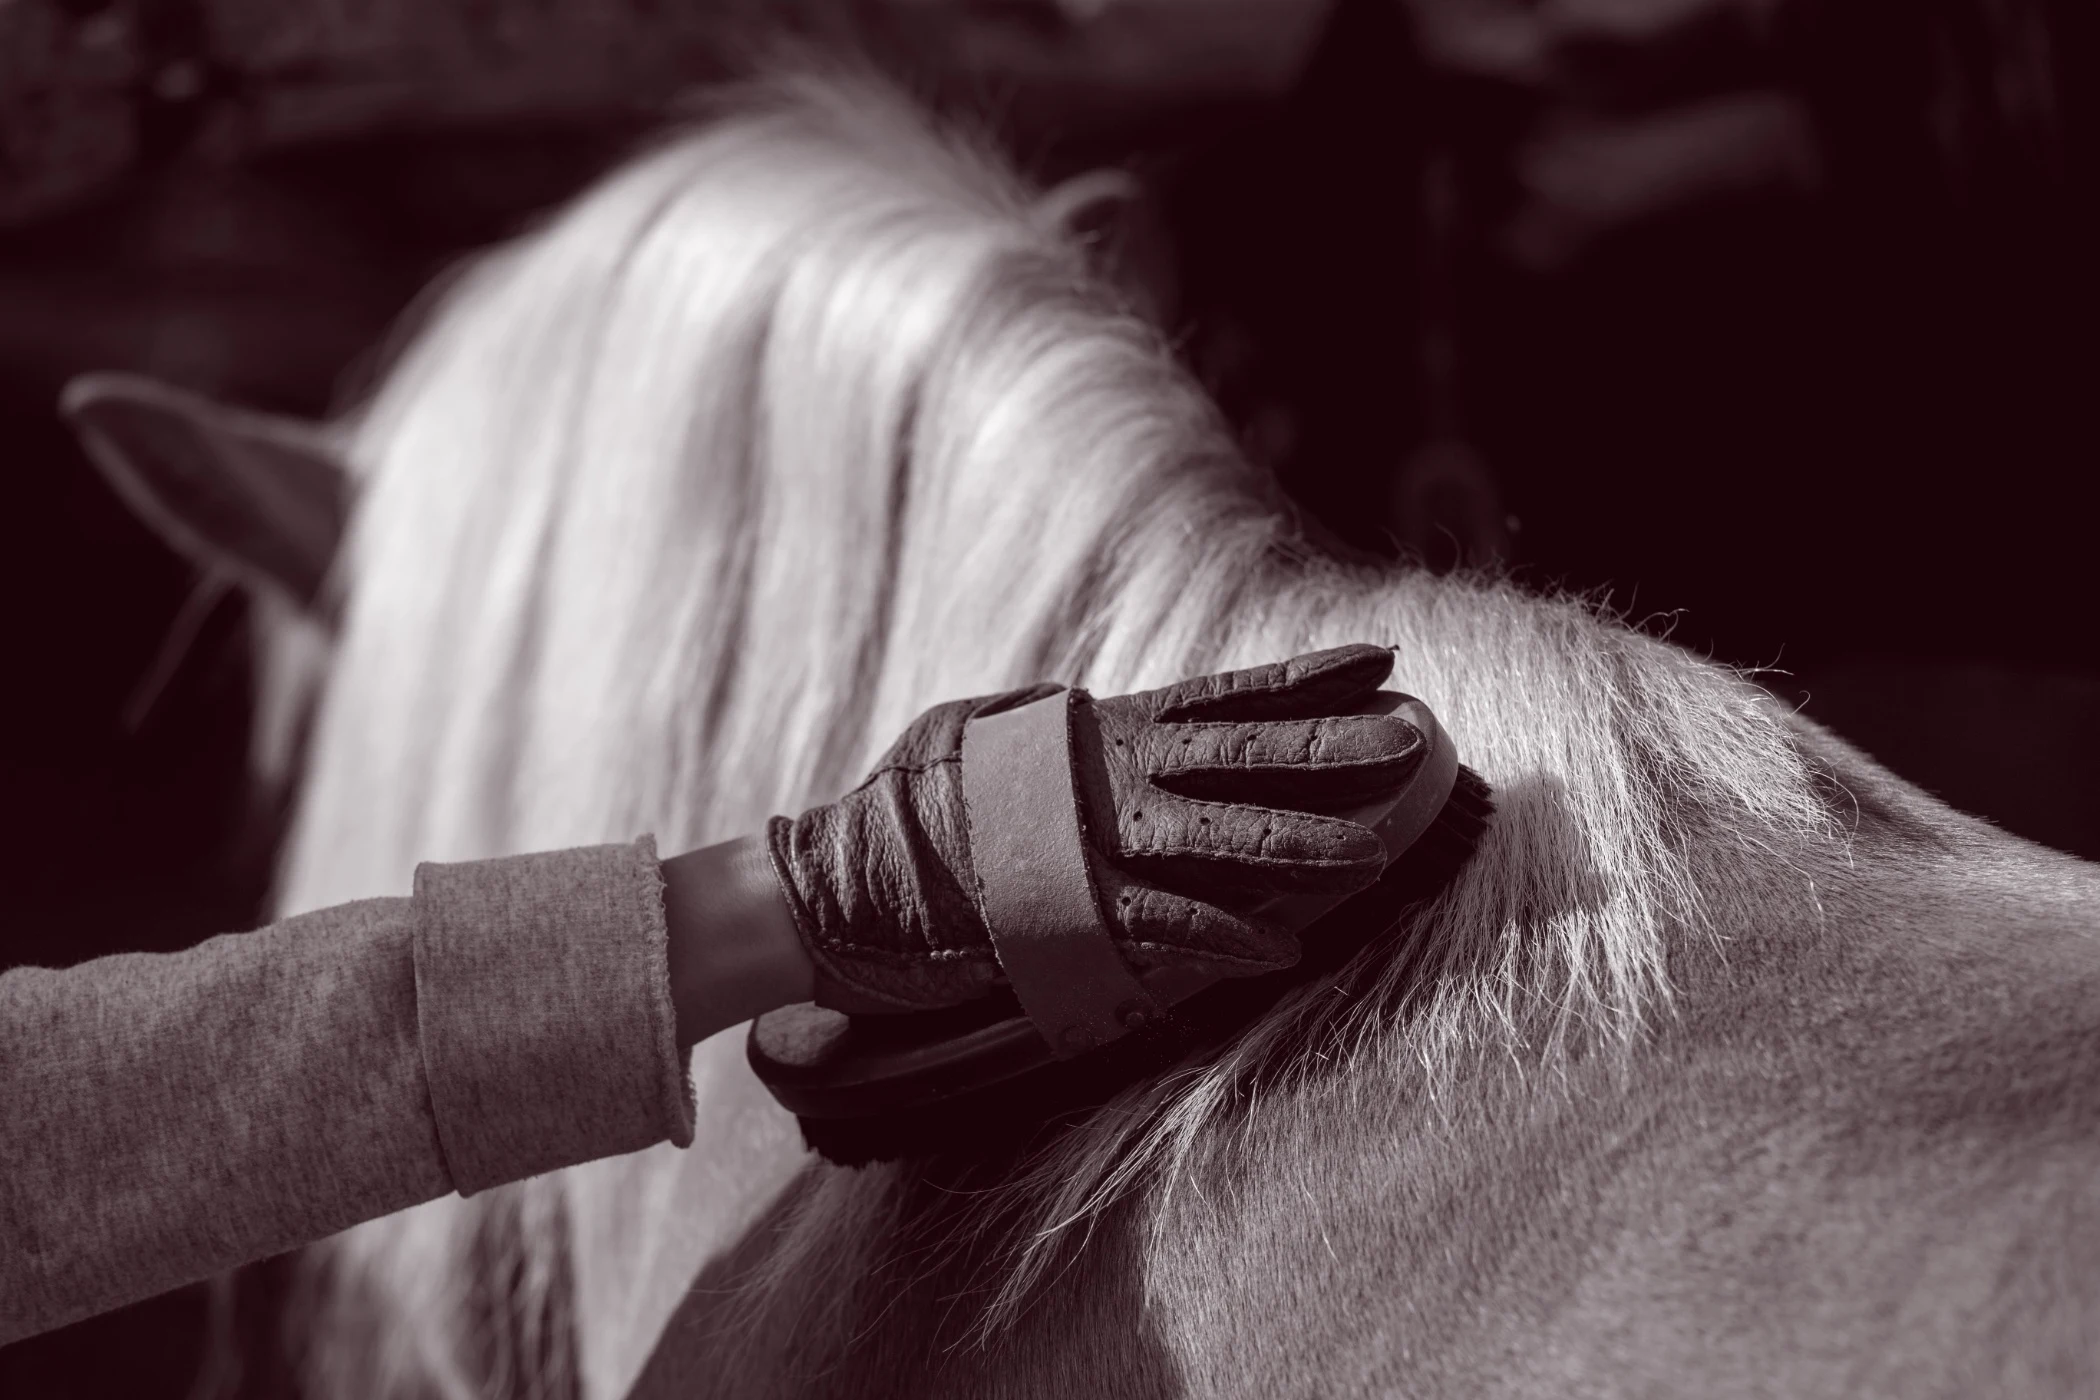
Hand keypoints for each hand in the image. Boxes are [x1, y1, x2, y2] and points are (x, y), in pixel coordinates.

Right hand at [765, 644, 1425, 1012]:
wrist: (836, 884)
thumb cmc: (905, 810)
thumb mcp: (980, 735)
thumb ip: (1049, 723)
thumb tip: (1084, 705)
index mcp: (1095, 730)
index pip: (1221, 694)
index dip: (1306, 679)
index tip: (1383, 661)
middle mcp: (1105, 776)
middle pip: (1241, 754)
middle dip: (1332, 747)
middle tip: (1417, 738)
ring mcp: (1089, 844)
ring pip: (1220, 837)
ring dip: (1303, 845)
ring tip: (1380, 849)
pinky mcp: (1067, 916)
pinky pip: (1162, 925)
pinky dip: (1221, 938)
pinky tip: (1285, 950)